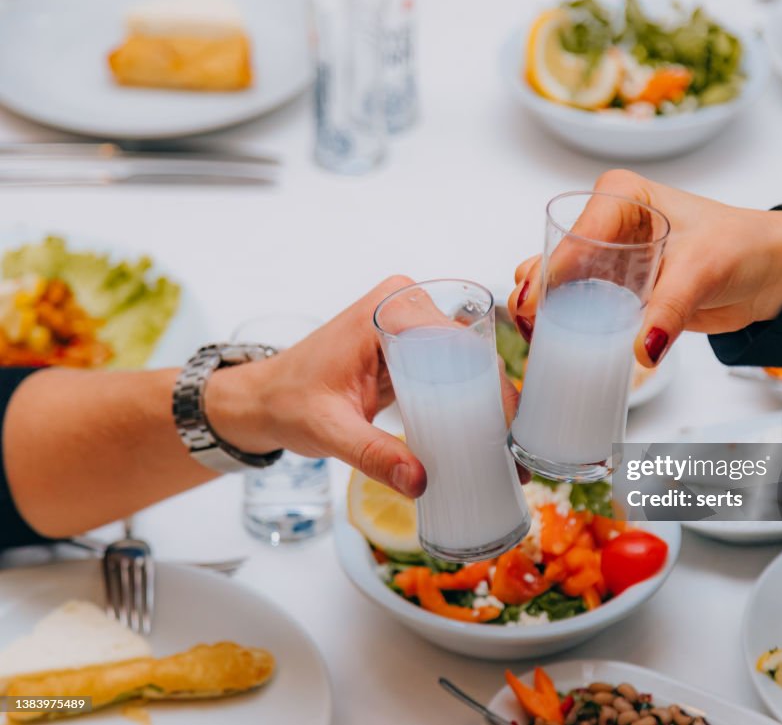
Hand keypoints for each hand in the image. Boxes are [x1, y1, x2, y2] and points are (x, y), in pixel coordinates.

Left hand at [206, 276, 521, 497]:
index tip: (504, 426)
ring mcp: (412, 325)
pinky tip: (482, 437)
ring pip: (467, 363)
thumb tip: (420, 481)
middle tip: (511, 449)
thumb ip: (372, 454)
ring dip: (486, 404)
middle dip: (494, 399)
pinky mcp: (413, 349)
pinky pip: (451, 371)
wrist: (265, 400)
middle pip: (471, 352)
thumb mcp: (330, 430)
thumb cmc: (289, 401)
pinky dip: (466, 403)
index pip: (458, 341)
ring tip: (505, 449)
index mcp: (390, 308)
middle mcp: (406, 305)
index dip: (488, 382)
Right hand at [508, 170, 781, 366]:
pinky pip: (581, 308)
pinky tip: (556, 345)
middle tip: (529, 327)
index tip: (535, 302)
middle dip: (536, 293)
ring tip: (538, 340)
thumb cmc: (741, 247)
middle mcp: (607, 224)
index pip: (576, 235)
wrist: (767, 273)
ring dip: (546, 313)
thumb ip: (671, 309)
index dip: (551, 270)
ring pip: (560, 286)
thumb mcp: (704, 271)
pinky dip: (568, 327)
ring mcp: (608, 259)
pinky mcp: (616, 290)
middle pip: (556, 260)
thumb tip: (643, 349)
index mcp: (621, 197)